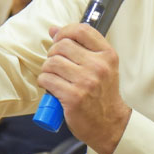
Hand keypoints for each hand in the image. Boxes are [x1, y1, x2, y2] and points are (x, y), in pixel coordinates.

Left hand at [38, 24, 130, 153]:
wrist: (109, 123)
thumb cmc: (102, 94)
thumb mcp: (101, 66)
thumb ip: (80, 46)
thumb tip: (53, 30)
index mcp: (107, 55)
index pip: (82, 30)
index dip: (65, 31)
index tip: (59, 39)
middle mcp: (98, 66)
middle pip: (62, 45)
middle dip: (53, 53)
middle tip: (56, 64)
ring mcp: (86, 81)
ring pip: (52, 62)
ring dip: (47, 69)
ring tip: (54, 77)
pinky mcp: (73, 96)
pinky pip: (47, 79)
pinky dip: (44, 82)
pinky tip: (51, 87)